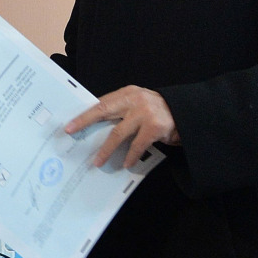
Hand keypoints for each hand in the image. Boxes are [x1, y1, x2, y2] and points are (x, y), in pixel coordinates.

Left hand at [63, 85, 179, 168]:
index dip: (84, 114)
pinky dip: (130, 156)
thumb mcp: (138, 105)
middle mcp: (134, 100)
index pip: (100, 103)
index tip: (69, 123)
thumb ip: (121, 110)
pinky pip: (137, 145)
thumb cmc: (157, 112)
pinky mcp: (155, 127)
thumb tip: (96, 124)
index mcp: (127, 93)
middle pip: (103, 110)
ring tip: (98, 162)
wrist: (187, 114)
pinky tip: (126, 163)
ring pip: (118, 133)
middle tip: (71, 132)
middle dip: (85, 122)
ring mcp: (145, 113)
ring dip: (106, 149)